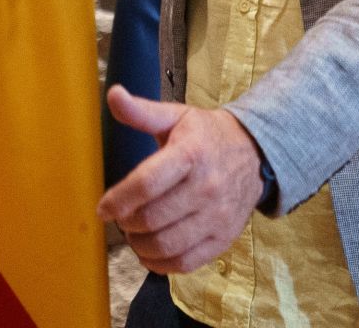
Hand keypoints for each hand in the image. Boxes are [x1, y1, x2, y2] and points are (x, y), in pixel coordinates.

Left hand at [96, 85, 264, 274]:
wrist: (255, 154)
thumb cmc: (205, 135)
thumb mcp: (175, 116)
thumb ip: (141, 112)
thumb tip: (113, 94)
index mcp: (190, 153)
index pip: (147, 183)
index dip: (118, 199)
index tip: (103, 208)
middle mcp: (206, 187)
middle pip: (152, 218)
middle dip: (127, 222)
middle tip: (120, 218)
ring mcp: (217, 216)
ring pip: (166, 244)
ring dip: (139, 244)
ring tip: (133, 233)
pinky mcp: (223, 238)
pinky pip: (185, 263)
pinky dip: (160, 263)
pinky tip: (149, 251)